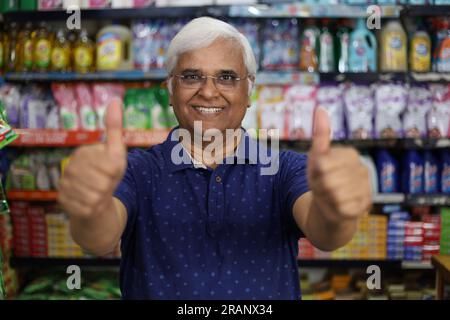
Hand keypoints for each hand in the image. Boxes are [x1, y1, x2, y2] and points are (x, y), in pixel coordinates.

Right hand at [58, 98, 126, 219]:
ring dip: (102, 198)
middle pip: (103, 182)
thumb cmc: (108, 175)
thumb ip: (115, 128)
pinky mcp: (63, 202)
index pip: (110, 165)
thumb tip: (115, 100)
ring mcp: (64, 184)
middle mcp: (70, 167)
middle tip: (105, 185)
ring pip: (95, 196)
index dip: (116, 173)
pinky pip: (87, 207)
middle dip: (109, 186)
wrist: (95, 203)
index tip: (111, 173)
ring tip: (98, 193)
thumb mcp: (116, 153)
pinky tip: (90, 203)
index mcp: (83, 153)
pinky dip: (94, 208)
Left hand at [307, 107, 371, 223]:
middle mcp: (363, 169)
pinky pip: (344, 208)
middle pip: (329, 181)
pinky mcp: (366, 206)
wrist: (330, 205)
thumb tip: (320, 109)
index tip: (319, 173)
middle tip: (323, 187)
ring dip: (327, 199)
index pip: (323, 165)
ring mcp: (367, 188)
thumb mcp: (316, 157)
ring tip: (330, 196)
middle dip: (320, 187)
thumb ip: (320, 135)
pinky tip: (338, 206)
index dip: (314, 173)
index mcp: (351, 154)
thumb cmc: (321, 178)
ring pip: (336, 195)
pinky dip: (336, 209)